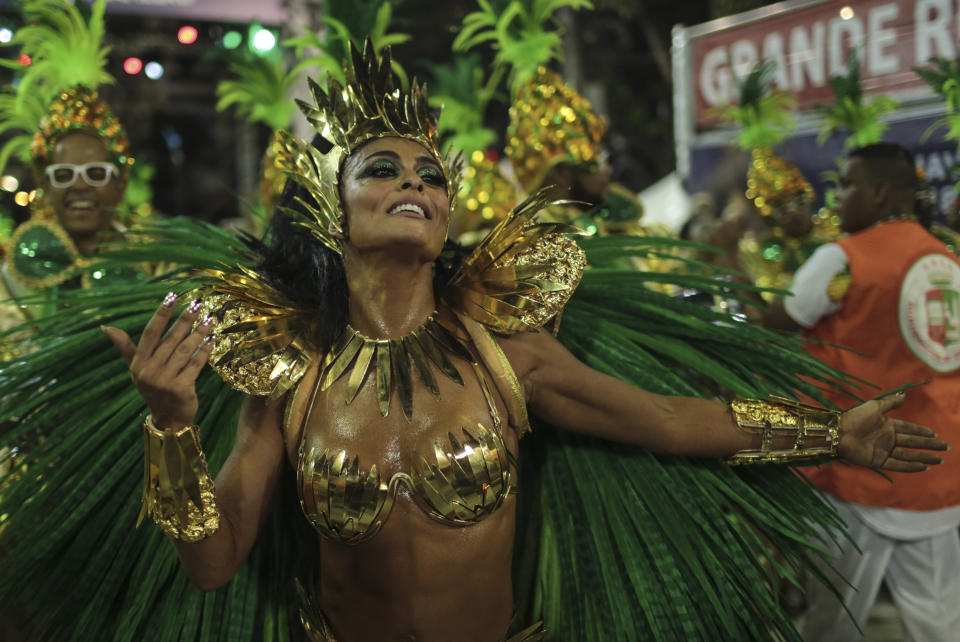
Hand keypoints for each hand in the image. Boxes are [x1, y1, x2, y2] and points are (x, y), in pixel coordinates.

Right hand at [102, 293, 214, 429]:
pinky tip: (212, 339)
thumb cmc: (153, 390)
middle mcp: (148, 371)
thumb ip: (125, 348)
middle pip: (170, 339)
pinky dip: (204, 351)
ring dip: (198, 333)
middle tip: (197, 303)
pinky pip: (195, 364)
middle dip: (185, 320)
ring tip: (209, 319)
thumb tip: (105, 327)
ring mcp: (164, 381)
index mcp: (138, 364)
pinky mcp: (181, 388)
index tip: (172, 296)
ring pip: (184, 350)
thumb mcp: (136, 370)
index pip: (150, 333)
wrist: (168, 419)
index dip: (161, 314)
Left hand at [838, 392, 947, 471]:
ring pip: (908, 455)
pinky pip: (898, 465)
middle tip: (945, 447)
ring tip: (939, 460)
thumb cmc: (855, 417)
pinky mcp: (878, 461)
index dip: (921, 431)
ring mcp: (883, 450)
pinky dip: (910, 466)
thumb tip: (905, 395)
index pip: (909, 429)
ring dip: (924, 457)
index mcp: (887, 425)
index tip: (934, 434)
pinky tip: (923, 467)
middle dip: (929, 444)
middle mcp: (887, 438)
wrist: (839, 432)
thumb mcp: (874, 407)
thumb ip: (890, 403)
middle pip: (913, 442)